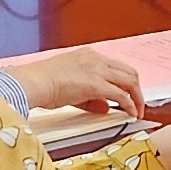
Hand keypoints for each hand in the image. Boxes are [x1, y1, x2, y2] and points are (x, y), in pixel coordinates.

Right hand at [1, 47, 146, 116]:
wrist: (33, 82)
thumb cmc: (43, 84)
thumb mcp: (71, 87)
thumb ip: (90, 97)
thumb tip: (106, 107)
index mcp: (89, 56)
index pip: (115, 67)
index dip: (124, 82)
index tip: (127, 95)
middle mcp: (96, 59)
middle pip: (128, 72)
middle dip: (136, 89)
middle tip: (137, 104)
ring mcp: (97, 70)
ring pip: (130, 80)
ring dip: (137, 97)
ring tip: (137, 111)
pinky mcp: (96, 84)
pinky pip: (121, 95)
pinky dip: (130, 105)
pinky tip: (130, 114)